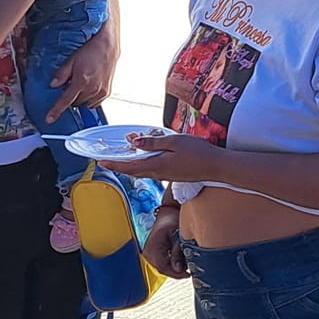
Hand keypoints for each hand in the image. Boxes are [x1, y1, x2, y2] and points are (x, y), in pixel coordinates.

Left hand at [44, 33, 115, 123]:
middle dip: (70, 97)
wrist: (107, 48)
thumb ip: (62, 74)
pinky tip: (89, 87)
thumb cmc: (90, 52)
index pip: (65, 100)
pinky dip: (89, 98)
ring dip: (80, 98)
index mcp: (81, 81)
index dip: (56, 111)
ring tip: (82, 84)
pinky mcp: (106, 93)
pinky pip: (94, 103)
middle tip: (71, 84)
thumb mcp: (71, 60)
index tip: (49, 119)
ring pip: (84, 104)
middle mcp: (92, 89)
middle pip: (74, 103)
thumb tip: (53, 85)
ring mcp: (100, 92)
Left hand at [103, 131, 224, 185]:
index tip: (101, 162)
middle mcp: (158, 173)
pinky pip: (152, 171)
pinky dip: (143, 165)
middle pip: (133, 171)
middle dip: (120, 165)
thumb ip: (153, 142)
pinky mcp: (172, 175)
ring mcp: (166, 176)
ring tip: (124, 155)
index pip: (129, 166)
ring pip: (142, 171)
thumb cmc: (198, 152)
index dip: (114, 164)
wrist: (217, 167)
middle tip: (109, 159)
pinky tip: (145, 158)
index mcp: (157, 165)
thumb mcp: (174, 141)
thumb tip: (134, 142)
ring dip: (131, 165)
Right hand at [143, 206, 188, 279]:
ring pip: (162, 268)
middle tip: (189, 270)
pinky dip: (171, 264)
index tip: (187, 274)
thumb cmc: (173, 219)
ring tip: (186, 264)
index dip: (175, 273)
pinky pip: (162, 263)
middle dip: (176, 272)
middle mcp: (148, 251)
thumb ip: (177, 253)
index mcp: (153, 246)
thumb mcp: (178, 234)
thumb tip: (178, 269)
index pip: (162, 266)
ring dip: (174, 268)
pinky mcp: (152, 254)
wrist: (167, 213)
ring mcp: (149, 253)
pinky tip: (180, 261)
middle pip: (162, 269)